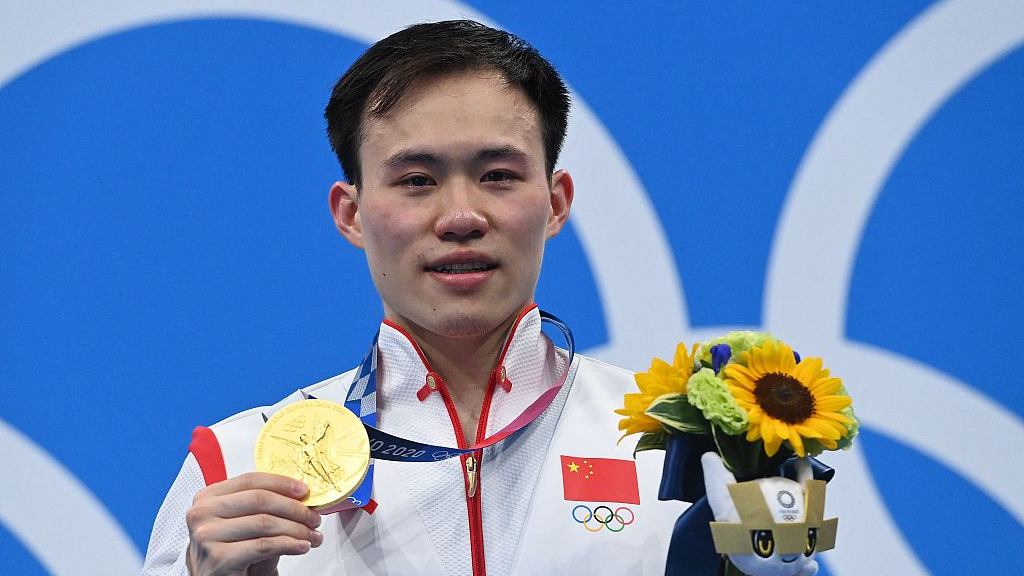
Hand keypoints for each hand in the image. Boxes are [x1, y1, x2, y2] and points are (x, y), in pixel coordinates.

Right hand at [185, 472, 322, 575]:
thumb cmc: (230, 552)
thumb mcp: (241, 523)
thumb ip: (261, 506)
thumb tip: (300, 496)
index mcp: (208, 498)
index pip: (249, 480)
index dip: (281, 483)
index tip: (304, 491)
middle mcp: (202, 513)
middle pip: (259, 500)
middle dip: (294, 508)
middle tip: (313, 517)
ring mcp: (208, 535)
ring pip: (265, 523)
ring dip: (297, 529)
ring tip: (312, 535)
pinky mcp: (219, 558)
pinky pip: (264, 546)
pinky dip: (289, 545)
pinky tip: (301, 546)